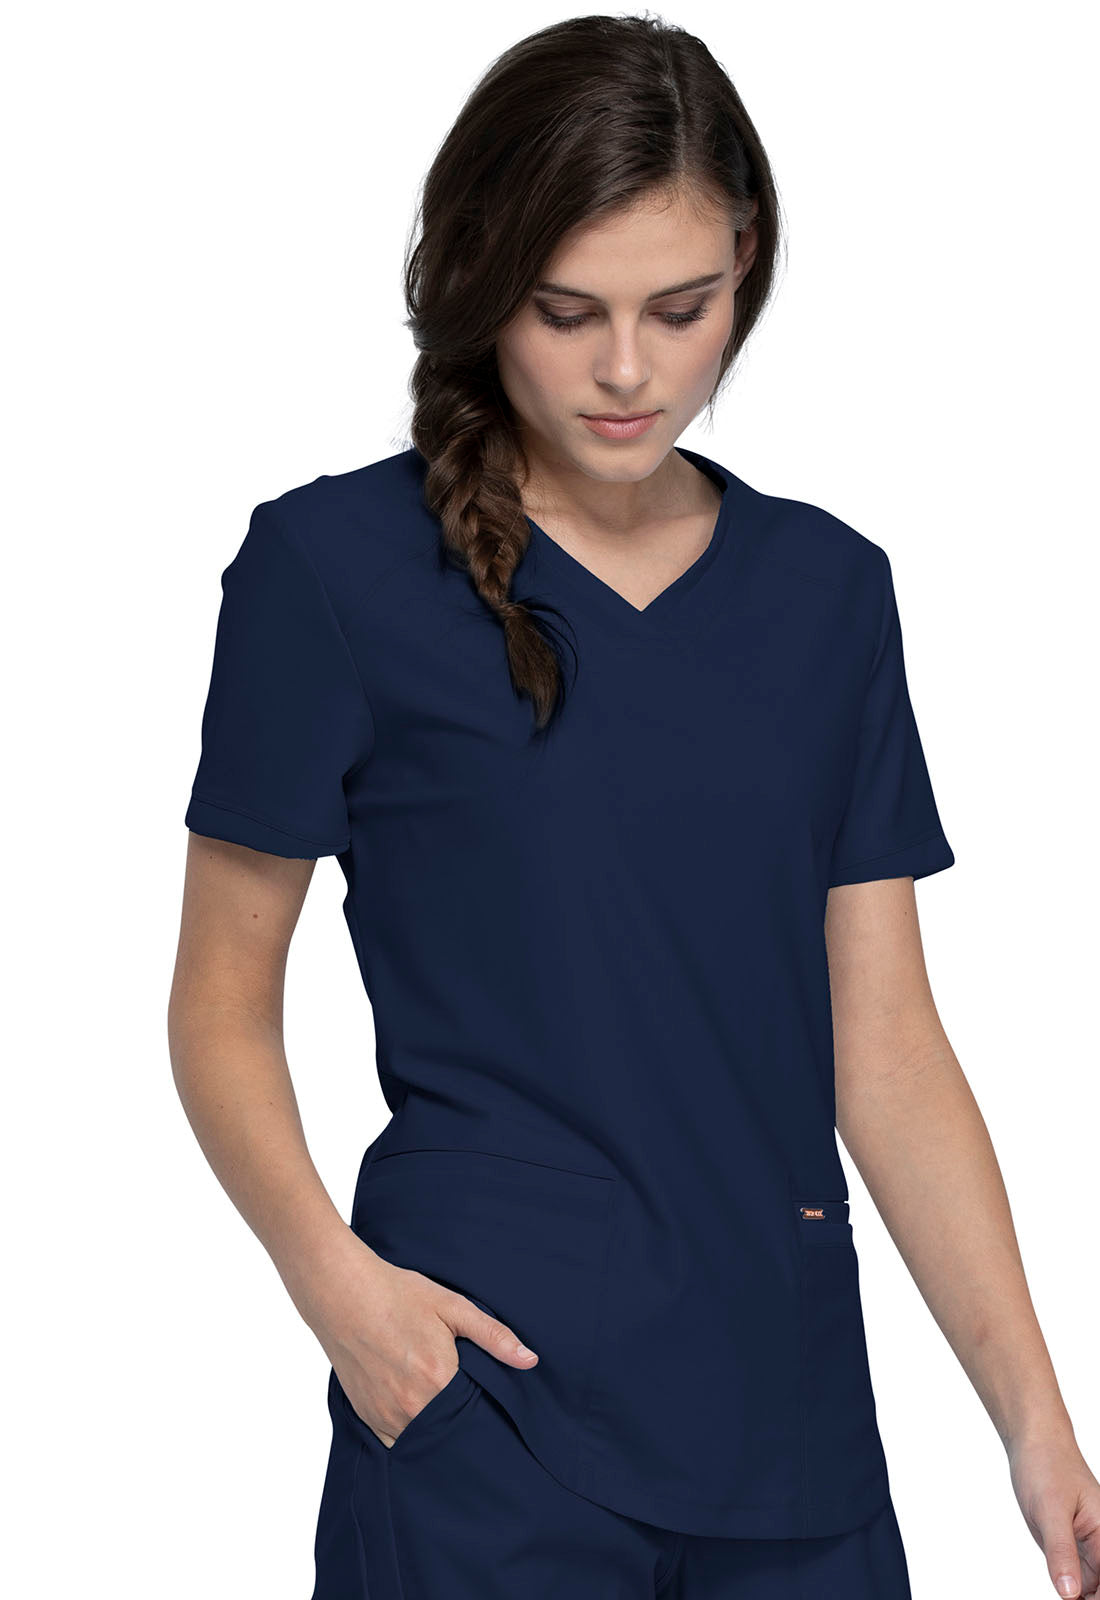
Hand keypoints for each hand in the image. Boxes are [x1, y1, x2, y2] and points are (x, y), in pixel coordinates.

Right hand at [305, 1242, 538, 1448]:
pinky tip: (416, 1412)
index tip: (494, 1408)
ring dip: (436, 1431)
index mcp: (439, 1380)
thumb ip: (493, 1336)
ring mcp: (387, 1415)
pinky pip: (395, 1442)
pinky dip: (409, 1433)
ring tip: (444, 1409)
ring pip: (423, 1440)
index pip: (477, 1415)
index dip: (487, 1413)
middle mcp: (412, 1406)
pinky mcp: (367, 1417)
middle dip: (463, 1425)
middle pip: (451, 1432)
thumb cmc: (398, 1295)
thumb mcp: (452, 1306)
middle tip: (469, 1408)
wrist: (342, 1293)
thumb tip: (530, 1360)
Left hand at [1008, 1426, 1099, 1597]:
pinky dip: (1069, 1591)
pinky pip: (1075, 1579)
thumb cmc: (1046, 1465)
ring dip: (1079, 1598)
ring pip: (1090, 1589)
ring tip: (1061, 1590)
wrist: (1033, 1443)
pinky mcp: (1069, 1548)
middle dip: (1089, 1598)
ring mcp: (1086, 1548)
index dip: (1098, 1598)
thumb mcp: (1050, 1509)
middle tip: (1066, 1598)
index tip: (1077, 1599)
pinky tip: (1061, 1591)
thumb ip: (1061, 1551)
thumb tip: (1069, 1594)